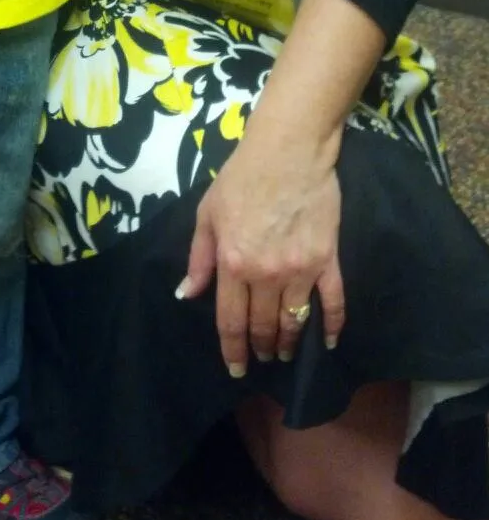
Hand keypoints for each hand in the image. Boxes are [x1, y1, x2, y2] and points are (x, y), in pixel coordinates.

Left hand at [176, 132, 344, 376]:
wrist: (288, 150)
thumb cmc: (241, 178)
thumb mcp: (208, 213)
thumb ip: (200, 258)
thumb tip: (188, 295)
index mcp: (233, 264)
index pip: (231, 321)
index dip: (233, 350)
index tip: (236, 368)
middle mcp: (266, 275)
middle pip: (264, 326)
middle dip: (261, 347)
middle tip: (262, 358)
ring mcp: (301, 270)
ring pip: (295, 321)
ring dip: (290, 343)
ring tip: (286, 354)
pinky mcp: (328, 260)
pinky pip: (333, 302)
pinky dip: (332, 326)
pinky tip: (330, 342)